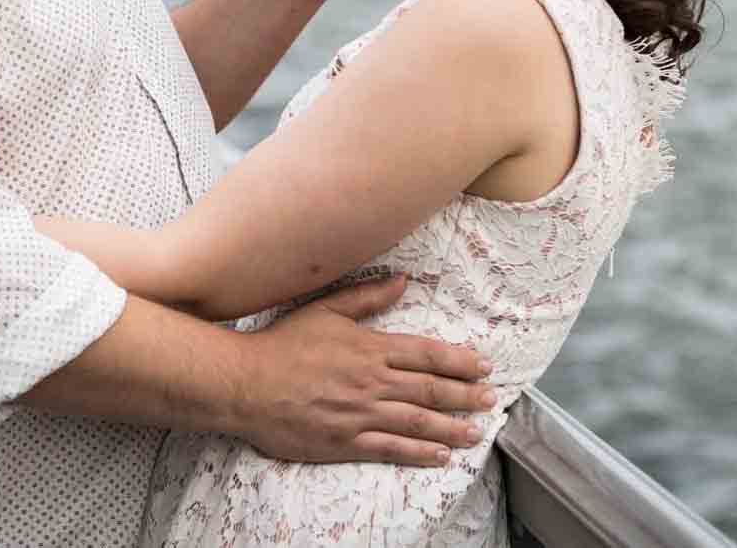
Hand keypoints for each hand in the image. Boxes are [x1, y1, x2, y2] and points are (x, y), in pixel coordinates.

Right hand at [236, 276, 495, 466]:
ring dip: (452, 426)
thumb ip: (367, 297)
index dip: (459, 361)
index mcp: (370, 348)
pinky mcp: (345, 442)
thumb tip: (404, 280)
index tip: (483, 365)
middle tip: (491, 398)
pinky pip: (391, 448)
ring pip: (418, 421)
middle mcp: (371, 382)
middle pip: (430, 389)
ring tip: (477, 430)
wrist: (245, 384)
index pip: (426, 354)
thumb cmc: (283, 345)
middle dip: (466, 395)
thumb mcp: (325, 309)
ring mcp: (360, 414)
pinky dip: (420, 452)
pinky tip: (441, 455)